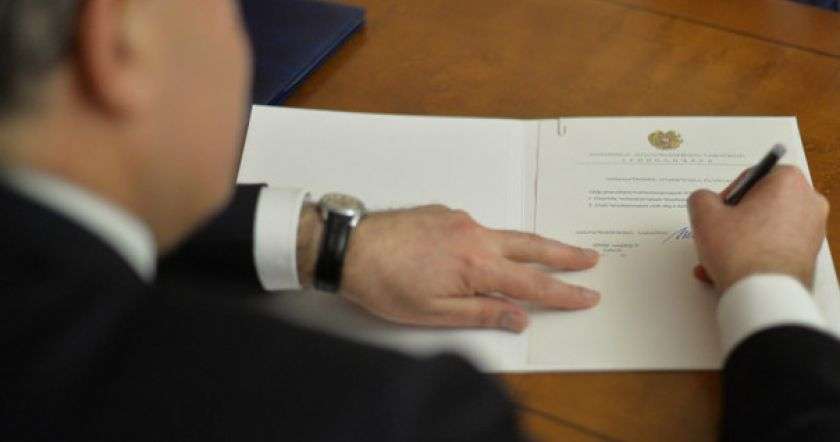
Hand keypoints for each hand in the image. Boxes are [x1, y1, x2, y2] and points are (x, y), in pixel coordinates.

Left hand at [340, 205, 600, 331]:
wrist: (350, 246)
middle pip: (531, 247)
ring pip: (505, 235)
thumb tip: (520, 318)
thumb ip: (482, 313)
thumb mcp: (435, 313)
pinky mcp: (444, 213)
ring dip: (530, 246)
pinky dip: (489, 242)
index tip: (588, 294)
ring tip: (550, 253)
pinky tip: (481, 254)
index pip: (532, 284)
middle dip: (564, 255)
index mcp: (476, 266)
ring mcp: (459, 220)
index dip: (563, 292)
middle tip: (591, 258)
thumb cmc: (385, 284)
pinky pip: (477, 228)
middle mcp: (475, 236)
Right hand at [688, 165, 828, 292]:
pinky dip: (754, 256)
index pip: (753, 177)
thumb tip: (706, 201)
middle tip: (717, 236)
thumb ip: (701, 198)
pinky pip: (775, 248)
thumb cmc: (739, 250)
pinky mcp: (810, 256)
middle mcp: (809, 202)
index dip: (729, 195)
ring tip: (717, 261)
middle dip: (734, 222)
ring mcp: (813, 231)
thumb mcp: (704, 215)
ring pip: (765, 229)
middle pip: (760, 204)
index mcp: (788, 182)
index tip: (718, 213)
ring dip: (739, 242)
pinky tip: (730, 272)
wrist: (764, 294)